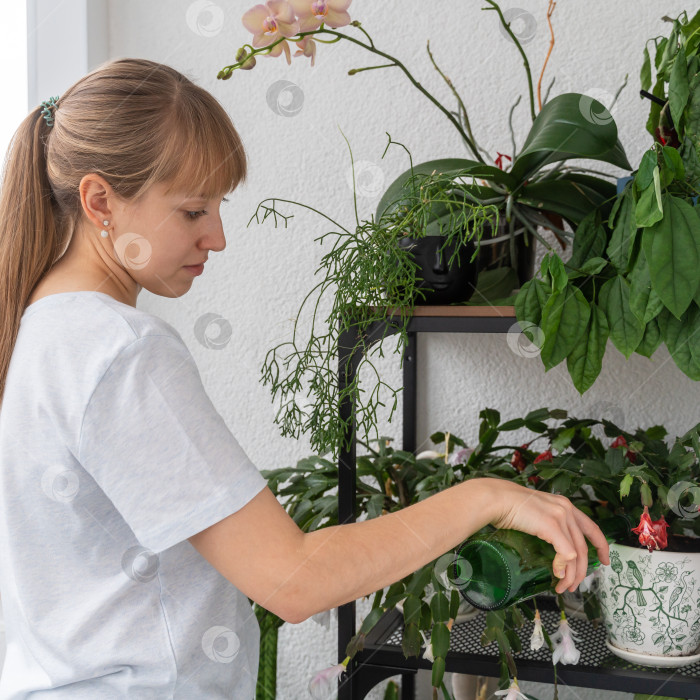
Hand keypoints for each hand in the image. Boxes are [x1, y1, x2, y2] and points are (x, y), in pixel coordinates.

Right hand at [483, 478, 610, 593]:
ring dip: (571, 575)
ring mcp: (560, 517)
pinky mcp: (552, 526)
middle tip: (575, 585)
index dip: (601, 546)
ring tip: (563, 587)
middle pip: (584, 546)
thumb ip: (548, 525)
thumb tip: (551, 546)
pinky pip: (566, 554)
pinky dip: (563, 567)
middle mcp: (567, 509)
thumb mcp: (536, 513)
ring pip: (577, 554)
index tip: (604, 561)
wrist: (496, 499)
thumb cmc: (508, 505)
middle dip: (582, 570)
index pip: (591, 527)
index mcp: (565, 505)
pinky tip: (556, 573)